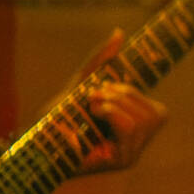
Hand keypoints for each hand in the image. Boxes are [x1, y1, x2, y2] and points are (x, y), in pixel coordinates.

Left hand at [69, 33, 168, 173]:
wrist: (34, 140)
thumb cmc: (57, 116)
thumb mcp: (82, 84)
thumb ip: (101, 61)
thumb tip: (118, 33)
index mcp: (135, 132)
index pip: (159, 112)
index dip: (133, 95)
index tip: (102, 91)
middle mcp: (137, 147)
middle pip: (157, 115)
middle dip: (126, 96)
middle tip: (95, 97)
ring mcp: (130, 155)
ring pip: (144, 122)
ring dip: (116, 105)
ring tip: (93, 107)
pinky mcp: (119, 161)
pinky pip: (130, 130)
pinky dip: (113, 113)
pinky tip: (94, 114)